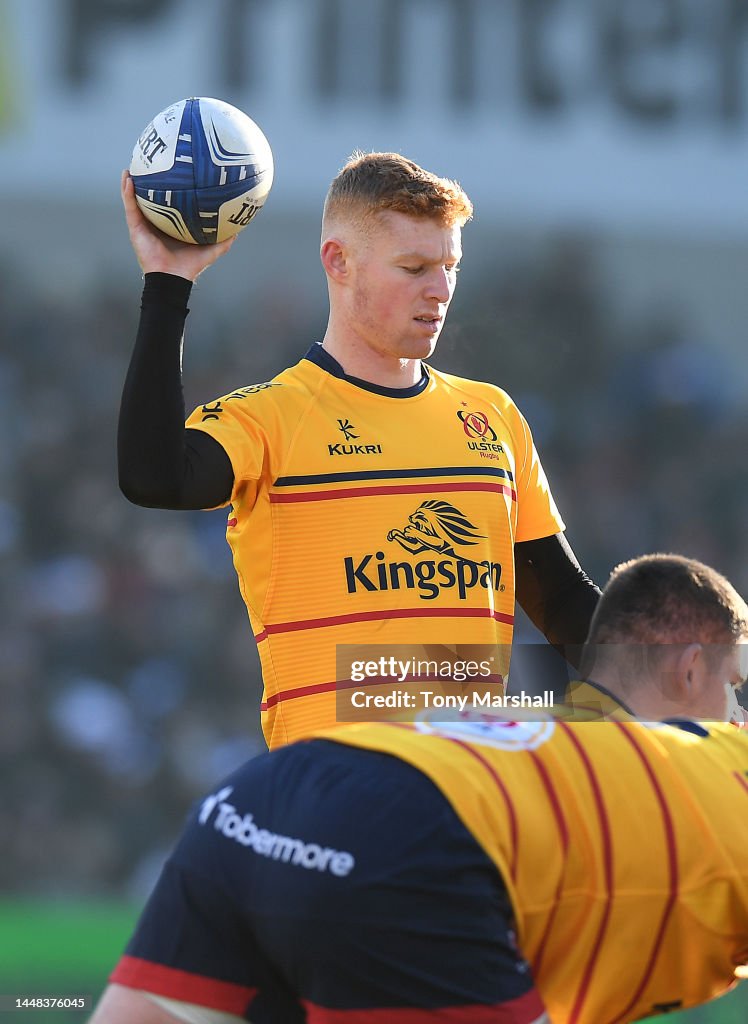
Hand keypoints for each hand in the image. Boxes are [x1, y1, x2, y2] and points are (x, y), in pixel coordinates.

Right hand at [120, 170, 235, 281]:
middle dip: (148, 184)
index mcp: (170, 227)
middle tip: (150, 165)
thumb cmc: (189, 266)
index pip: (169, 206)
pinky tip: (128, 178)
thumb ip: (223, 239)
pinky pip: (130, 206)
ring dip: (131, 183)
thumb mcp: (211, 250)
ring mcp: (144, 225)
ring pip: (135, 200)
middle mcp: (156, 224)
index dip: (170, 192)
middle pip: (150, 200)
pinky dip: (127, 192)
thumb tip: (238, 228)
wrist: (173, 278)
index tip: (174, 175)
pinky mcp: (135, 228)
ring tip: (132, 166)